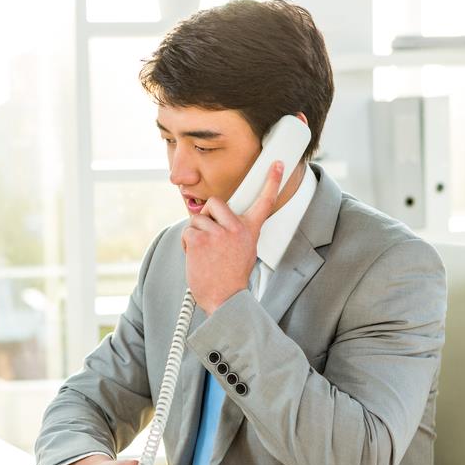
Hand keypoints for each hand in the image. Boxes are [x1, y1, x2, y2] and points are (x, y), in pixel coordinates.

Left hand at [181, 161, 282, 313]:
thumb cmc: (231, 278)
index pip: (264, 202)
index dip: (272, 181)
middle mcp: (236, 229)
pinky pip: (188, 233)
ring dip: (196, 236)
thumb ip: (235, 233)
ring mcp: (218, 233)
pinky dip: (188, 245)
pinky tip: (197, 258)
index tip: (277, 164)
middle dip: (206, 217)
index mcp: (249, 231)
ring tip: (205, 254)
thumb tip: (219, 222)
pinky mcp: (200, 240)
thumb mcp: (244, 251)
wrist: (225, 300)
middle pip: (213, 203)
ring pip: (197, 220)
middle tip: (209, 236)